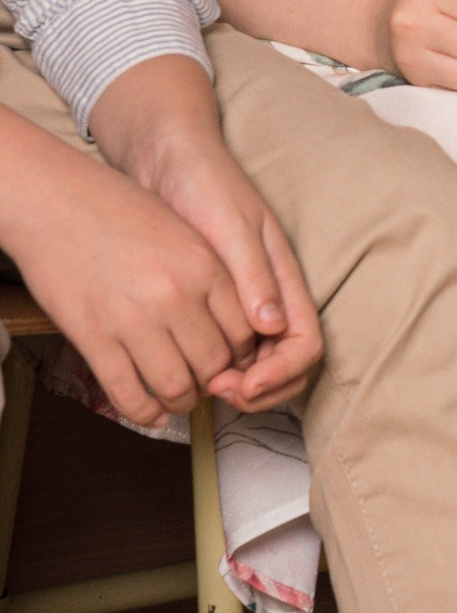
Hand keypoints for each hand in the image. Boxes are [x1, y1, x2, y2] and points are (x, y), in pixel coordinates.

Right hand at [9, 151, 261, 429]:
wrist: (56, 201)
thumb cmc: (121, 211)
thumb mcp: (184, 233)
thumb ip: (215, 277)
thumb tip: (243, 323)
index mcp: (205, 267)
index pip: (244, 332)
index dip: (238, 354)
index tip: (226, 358)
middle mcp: (177, 296)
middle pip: (216, 365)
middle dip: (213, 381)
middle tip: (202, 380)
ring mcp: (135, 320)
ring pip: (177, 387)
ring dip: (181, 400)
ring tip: (176, 396)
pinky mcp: (95, 338)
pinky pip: (129, 394)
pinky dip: (144, 411)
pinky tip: (148, 409)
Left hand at [72, 60, 324, 418]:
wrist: (167, 162)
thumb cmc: (205, 184)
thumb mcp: (231, 227)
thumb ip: (253, 275)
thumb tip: (270, 326)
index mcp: (284, 279)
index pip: (306, 345)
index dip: (282, 373)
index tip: (243, 382)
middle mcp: (269, 299)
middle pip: (287, 366)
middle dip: (260, 390)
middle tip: (214, 389)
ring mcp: (242, 305)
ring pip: (256, 367)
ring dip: (237, 386)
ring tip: (199, 382)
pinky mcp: (212, 306)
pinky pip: (225, 353)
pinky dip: (212, 371)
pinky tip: (184, 366)